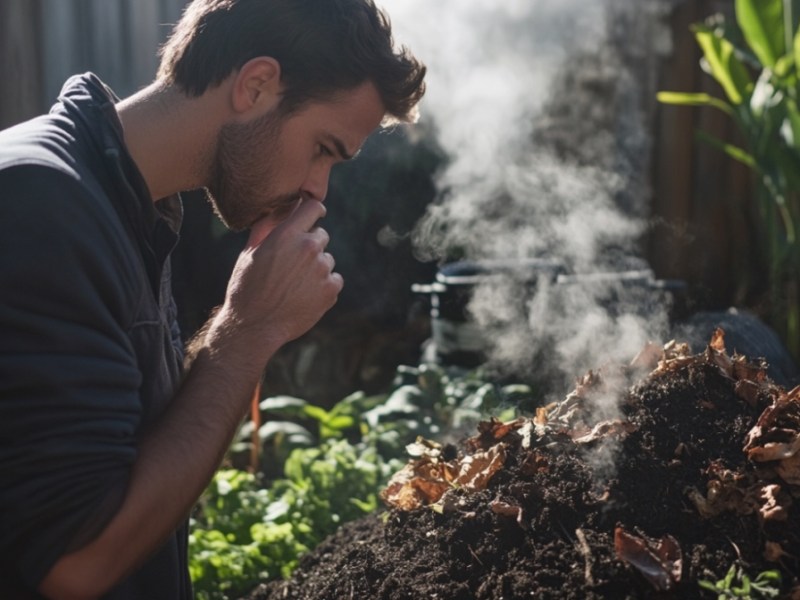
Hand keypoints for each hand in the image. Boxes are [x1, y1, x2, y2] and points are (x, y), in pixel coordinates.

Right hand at [210, 199, 342, 361]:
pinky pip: (334, 280)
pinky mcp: (331, 289)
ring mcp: (322, 269)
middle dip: (310, 245)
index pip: (313, 206)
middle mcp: (308, 247)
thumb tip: (277, 209)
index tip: (311, 218)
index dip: (313, 211)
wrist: (254, 326)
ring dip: (316, 268)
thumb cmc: (247, 287)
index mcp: (286, 234)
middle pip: (321, 235)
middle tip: (292, 266)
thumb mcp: (250, 253)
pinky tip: (304, 296)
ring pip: (327, 259)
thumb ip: (267, 228)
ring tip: (294, 285)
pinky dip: (324, 286)